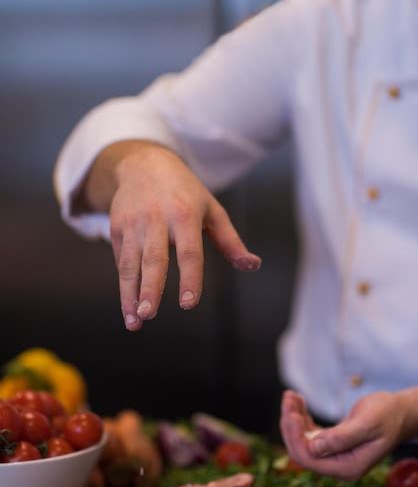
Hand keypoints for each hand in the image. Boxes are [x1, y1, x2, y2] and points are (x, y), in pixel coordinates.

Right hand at [82, 141, 260, 330]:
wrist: (143, 165)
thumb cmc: (185, 193)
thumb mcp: (212, 210)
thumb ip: (230, 241)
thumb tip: (253, 265)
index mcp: (185, 214)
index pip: (189, 251)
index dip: (190, 278)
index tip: (188, 304)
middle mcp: (157, 219)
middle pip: (154, 258)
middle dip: (150, 288)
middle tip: (149, 314)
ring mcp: (134, 223)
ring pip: (130, 264)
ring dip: (130, 295)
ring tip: (135, 321)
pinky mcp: (117, 228)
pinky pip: (121, 261)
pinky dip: (124, 286)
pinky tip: (129, 308)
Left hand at [280, 389, 414, 480]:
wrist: (399, 412)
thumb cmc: (387, 415)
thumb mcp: (367, 424)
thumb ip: (341, 438)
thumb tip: (313, 447)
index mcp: (347, 467)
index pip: (309, 459)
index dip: (295, 437)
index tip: (292, 413)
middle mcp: (338, 466)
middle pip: (301, 451)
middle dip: (290, 426)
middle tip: (288, 399)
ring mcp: (333, 456)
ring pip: (302, 441)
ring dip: (293, 418)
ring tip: (291, 396)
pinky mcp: (331, 444)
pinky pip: (308, 434)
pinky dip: (300, 417)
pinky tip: (298, 401)